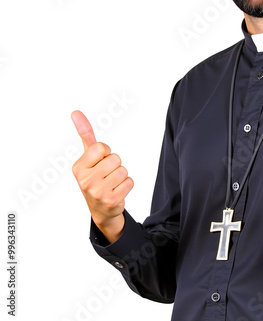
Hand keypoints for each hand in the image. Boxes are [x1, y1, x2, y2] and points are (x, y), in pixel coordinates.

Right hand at [71, 110, 133, 241]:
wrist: (101, 208)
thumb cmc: (95, 177)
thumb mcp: (89, 156)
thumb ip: (85, 134)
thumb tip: (76, 112)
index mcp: (78, 167)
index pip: (102, 147)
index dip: (106, 153)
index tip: (101, 162)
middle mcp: (84, 180)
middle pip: (115, 158)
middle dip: (115, 165)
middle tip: (107, 175)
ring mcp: (96, 192)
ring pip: (123, 170)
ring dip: (122, 176)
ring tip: (112, 183)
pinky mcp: (110, 200)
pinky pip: (130, 181)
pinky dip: (127, 185)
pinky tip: (117, 191)